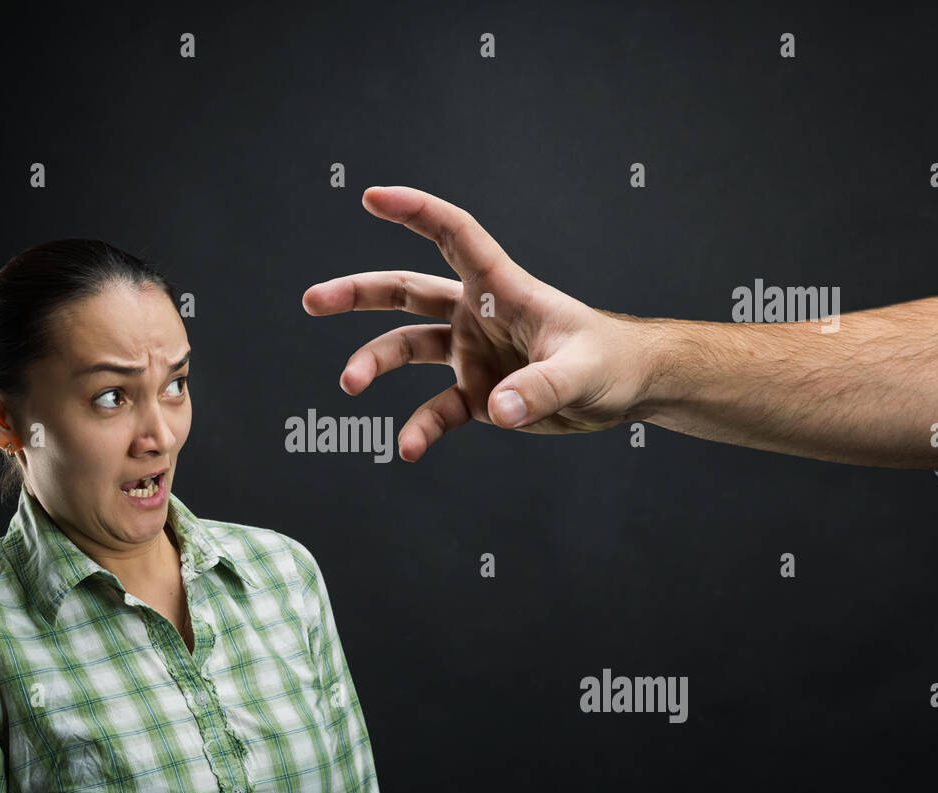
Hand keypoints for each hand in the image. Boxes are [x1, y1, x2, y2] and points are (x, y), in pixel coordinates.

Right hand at [301, 185, 660, 461]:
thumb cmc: (611, 362)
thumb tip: (499, 409)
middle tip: (312, 299)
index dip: (414, 212)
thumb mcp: (582, 372)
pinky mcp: (477, 393)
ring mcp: (472, 352)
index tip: (372, 197)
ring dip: (374, 362)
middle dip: (358, 293)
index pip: (453, 236)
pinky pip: (436, 409)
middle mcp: (476, 314)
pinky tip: (409, 449)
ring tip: (349, 384)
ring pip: (407, 347)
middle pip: (406, 292)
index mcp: (500, 288)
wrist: (625, 390)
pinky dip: (420, 428)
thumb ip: (541, 388)